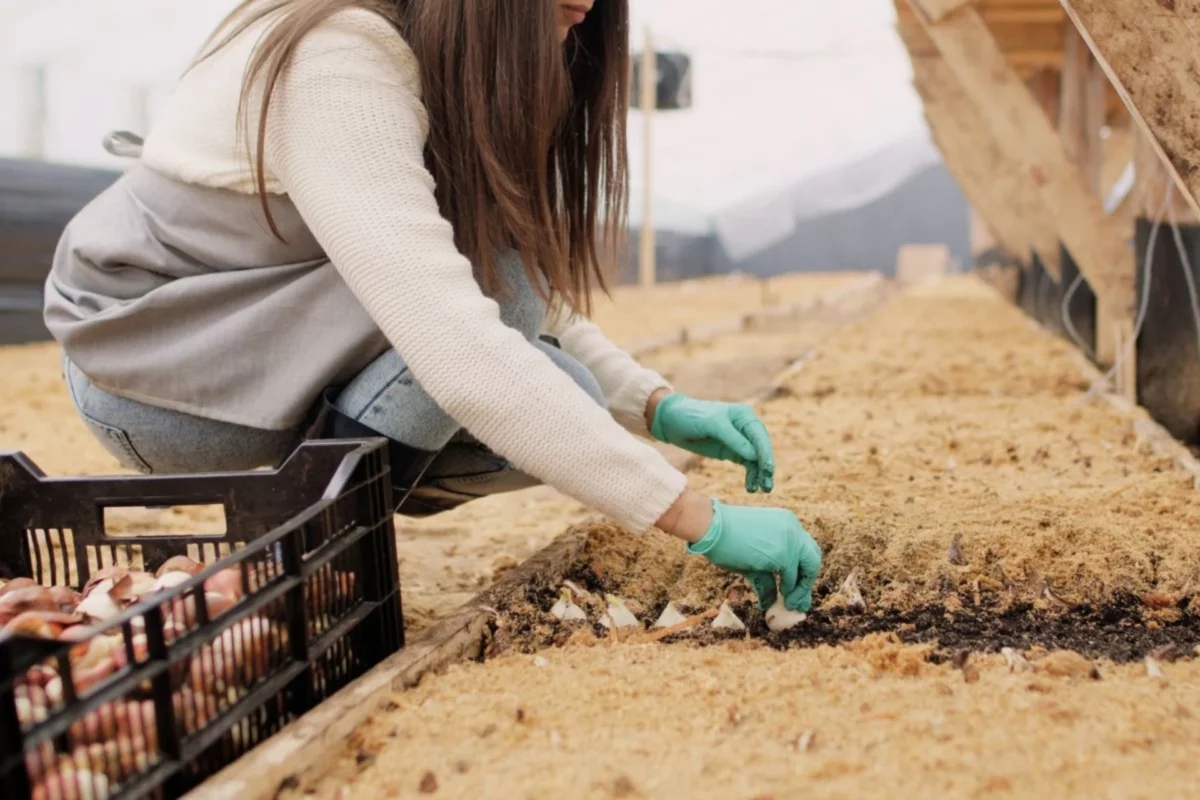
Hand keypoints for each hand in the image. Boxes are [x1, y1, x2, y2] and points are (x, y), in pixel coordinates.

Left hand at [649, 393, 774, 492]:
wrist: (673, 422)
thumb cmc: (692, 417)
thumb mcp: (712, 425)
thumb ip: (733, 439)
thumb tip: (755, 456)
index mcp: (744, 415)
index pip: (759, 435)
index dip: (765, 453)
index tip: (768, 470)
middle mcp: (746, 427)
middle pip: (761, 449)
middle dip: (766, 467)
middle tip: (767, 485)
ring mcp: (740, 441)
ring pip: (756, 459)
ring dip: (760, 474)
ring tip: (760, 489)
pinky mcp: (732, 452)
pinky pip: (747, 465)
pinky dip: (751, 475)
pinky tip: (751, 487)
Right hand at [686, 500, 820, 611]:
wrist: (711, 525)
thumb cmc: (725, 537)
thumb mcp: (752, 555)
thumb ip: (766, 575)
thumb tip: (771, 601)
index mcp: (786, 523)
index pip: (804, 549)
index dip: (802, 570)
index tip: (797, 587)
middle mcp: (793, 529)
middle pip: (813, 558)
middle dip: (807, 581)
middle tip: (799, 600)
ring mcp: (790, 540)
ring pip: (807, 568)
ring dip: (800, 590)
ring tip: (791, 605)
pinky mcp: (783, 555)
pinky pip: (792, 578)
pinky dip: (790, 592)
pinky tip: (783, 601)